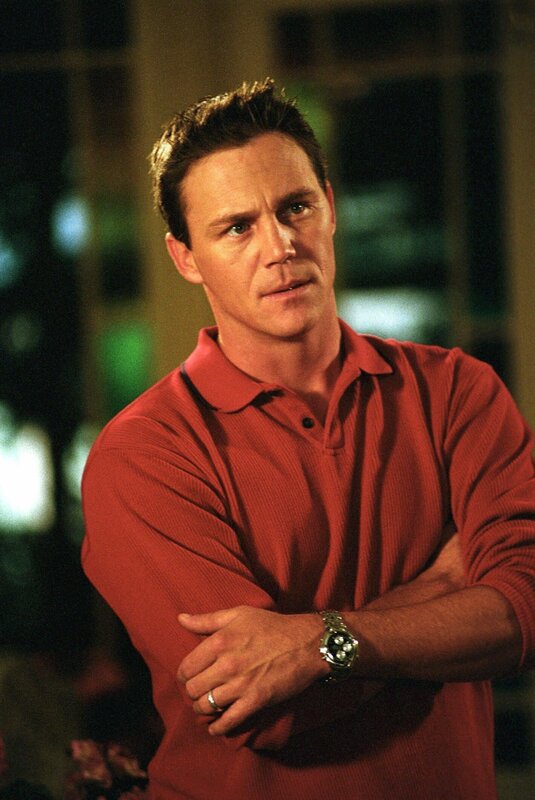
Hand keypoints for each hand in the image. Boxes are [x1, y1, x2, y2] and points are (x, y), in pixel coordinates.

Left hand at [177, 606, 324, 734]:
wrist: (306, 643)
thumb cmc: (272, 626)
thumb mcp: (238, 614)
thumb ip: (206, 620)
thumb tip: (180, 619)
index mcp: (220, 641)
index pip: (186, 668)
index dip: (184, 675)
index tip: (189, 677)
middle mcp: (227, 664)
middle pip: (193, 689)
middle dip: (193, 692)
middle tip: (199, 690)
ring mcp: (241, 684)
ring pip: (207, 705)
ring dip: (203, 708)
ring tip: (206, 705)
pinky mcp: (256, 700)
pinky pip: (229, 721)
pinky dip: (218, 727)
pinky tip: (215, 726)